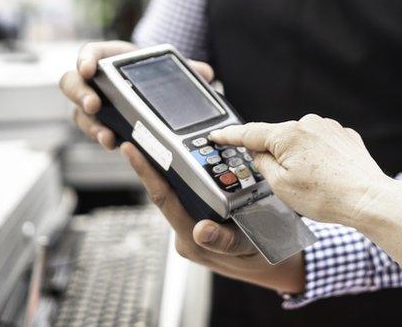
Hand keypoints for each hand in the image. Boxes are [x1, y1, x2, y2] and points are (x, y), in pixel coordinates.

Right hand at [58, 41, 213, 149]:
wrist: (152, 92)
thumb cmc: (154, 75)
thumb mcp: (170, 70)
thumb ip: (186, 70)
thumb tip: (206, 73)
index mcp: (108, 58)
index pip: (89, 52)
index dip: (85, 59)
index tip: (88, 68)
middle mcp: (94, 80)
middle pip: (71, 83)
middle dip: (80, 94)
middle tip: (94, 105)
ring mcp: (93, 102)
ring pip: (78, 112)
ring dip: (90, 124)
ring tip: (106, 135)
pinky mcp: (98, 121)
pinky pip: (92, 128)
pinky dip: (100, 135)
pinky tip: (112, 142)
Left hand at [120, 142, 305, 293]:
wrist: (270, 268)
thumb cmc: (260, 256)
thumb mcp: (249, 246)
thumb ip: (223, 241)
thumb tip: (200, 229)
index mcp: (191, 239)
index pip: (163, 199)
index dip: (145, 172)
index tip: (130, 149)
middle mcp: (185, 234)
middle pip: (166, 192)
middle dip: (154, 163)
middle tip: (144, 133)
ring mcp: (190, 230)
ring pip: (178, 193)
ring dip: (174, 169)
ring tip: (165, 141)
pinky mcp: (197, 224)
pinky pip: (190, 197)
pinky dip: (191, 179)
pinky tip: (191, 162)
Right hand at [209, 114, 393, 227]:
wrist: (367, 199)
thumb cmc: (326, 196)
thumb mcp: (280, 186)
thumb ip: (262, 164)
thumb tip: (258, 153)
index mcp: (287, 134)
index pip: (250, 133)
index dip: (230, 135)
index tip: (216, 134)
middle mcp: (308, 123)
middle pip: (278, 138)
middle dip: (275, 157)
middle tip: (284, 184)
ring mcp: (329, 127)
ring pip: (300, 142)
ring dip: (299, 159)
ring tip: (313, 186)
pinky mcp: (344, 136)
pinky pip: (320, 144)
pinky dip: (318, 159)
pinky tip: (326, 178)